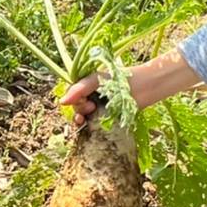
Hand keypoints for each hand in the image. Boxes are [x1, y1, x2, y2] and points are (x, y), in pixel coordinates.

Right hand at [57, 48, 205, 129]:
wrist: (145, 87)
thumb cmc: (121, 79)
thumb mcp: (97, 80)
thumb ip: (79, 89)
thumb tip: (61, 102)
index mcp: (87, 86)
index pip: (72, 96)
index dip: (74, 101)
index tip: (83, 102)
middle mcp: (92, 98)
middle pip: (76, 108)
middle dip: (79, 110)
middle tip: (91, 107)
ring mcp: (100, 109)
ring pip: (84, 118)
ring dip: (83, 119)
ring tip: (89, 117)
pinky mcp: (108, 119)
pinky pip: (95, 125)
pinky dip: (91, 127)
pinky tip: (91, 126)